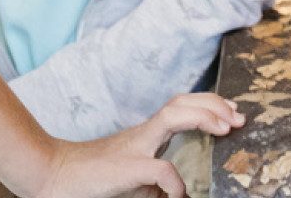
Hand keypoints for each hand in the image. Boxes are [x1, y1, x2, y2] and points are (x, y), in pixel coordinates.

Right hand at [37, 94, 242, 197]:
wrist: (51, 176)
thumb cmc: (92, 179)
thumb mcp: (133, 180)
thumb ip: (157, 181)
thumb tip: (180, 192)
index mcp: (145, 135)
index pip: (181, 107)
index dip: (209, 105)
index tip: (232, 115)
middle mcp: (142, 134)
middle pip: (181, 102)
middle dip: (214, 104)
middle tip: (238, 117)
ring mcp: (133, 147)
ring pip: (173, 117)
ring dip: (204, 118)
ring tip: (225, 129)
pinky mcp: (126, 167)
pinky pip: (160, 170)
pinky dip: (175, 182)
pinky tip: (179, 194)